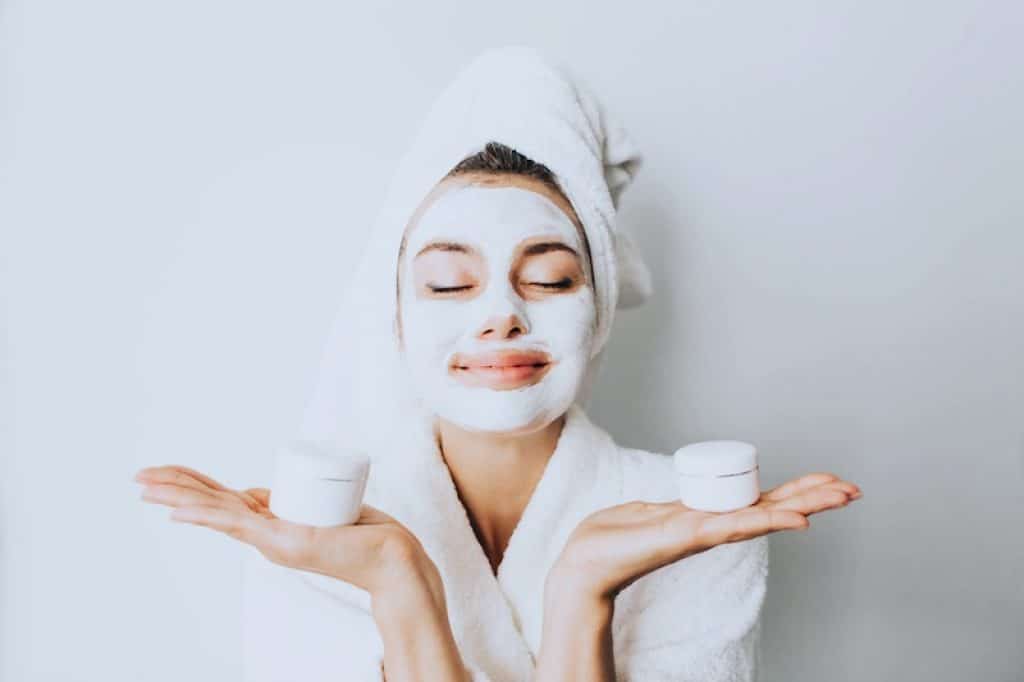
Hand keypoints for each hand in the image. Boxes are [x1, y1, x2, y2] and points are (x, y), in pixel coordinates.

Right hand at [134, 465, 438, 597]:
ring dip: (179, 497)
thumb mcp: (317, 509)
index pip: (222, 500)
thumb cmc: (364, 534)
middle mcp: (264, 534)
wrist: (392, 558)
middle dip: (174, 488)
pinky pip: (238, 523)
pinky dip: (206, 515)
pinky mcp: (284, 541)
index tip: (165, 474)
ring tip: (144, 487)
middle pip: (211, 503)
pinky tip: (179, 512)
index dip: (193, 486)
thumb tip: (261, 490)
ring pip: (216, 511)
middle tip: (137, 476)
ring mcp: (271, 539)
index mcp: (270, 524)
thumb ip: (291, 501)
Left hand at [549, 472, 860, 601]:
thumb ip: (675, 510)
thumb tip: (685, 507)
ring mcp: (703, 532)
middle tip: (854, 488)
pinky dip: (767, 522)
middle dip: (814, 497)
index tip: (829, 480)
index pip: (761, 501)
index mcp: (707, 517)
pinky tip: (796, 520)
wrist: (584, 562)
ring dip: (804, 504)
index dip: (796, 491)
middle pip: (773, 508)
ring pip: (763, 515)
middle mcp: (712, 526)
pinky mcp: (687, 536)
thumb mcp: (651, 513)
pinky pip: (733, 526)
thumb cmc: (613, 538)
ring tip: (840, 495)